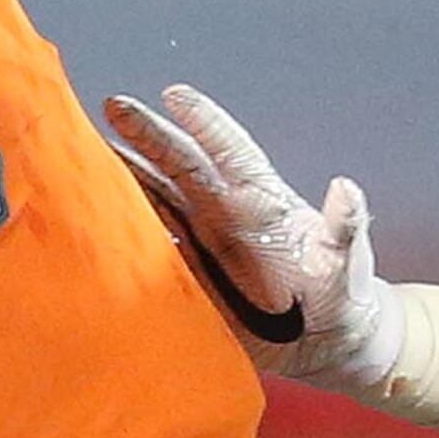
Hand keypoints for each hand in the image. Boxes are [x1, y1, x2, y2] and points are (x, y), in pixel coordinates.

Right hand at [102, 86, 403, 398]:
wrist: (325, 342)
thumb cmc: (341, 294)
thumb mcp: (345, 259)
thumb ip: (344, 226)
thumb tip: (346, 189)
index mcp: (263, 201)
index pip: (229, 150)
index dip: (204, 121)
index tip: (174, 95)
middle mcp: (226, 214)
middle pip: (180, 164)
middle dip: (148, 134)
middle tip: (114, 107)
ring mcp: (205, 243)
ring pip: (158, 197)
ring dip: (127, 174)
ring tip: (92, 152)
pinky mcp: (191, 276)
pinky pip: (152, 245)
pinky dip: (128, 228)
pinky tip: (100, 215)